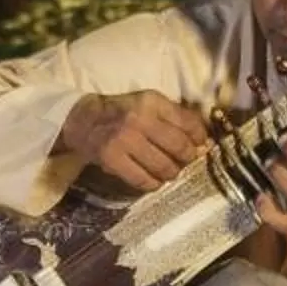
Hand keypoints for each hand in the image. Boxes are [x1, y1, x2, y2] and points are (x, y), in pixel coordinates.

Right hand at [58, 90, 212, 190]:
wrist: (83, 120)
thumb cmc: (121, 113)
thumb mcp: (148, 104)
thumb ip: (175, 118)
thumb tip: (203, 143)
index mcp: (151, 101)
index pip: (189, 123)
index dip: (200, 138)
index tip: (199, 145)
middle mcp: (139, 119)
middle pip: (180, 147)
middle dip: (187, 158)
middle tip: (183, 161)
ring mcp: (124, 140)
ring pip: (164, 167)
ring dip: (171, 173)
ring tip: (167, 170)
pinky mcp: (112, 159)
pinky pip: (143, 180)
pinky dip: (153, 183)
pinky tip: (152, 179)